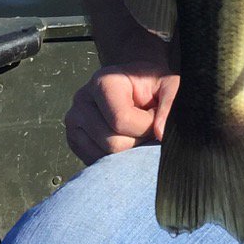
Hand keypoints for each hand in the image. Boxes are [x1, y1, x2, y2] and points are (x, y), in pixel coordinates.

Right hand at [64, 61, 179, 164]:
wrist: (135, 83)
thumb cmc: (151, 83)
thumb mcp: (168, 84)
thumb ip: (170, 103)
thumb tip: (160, 133)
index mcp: (103, 82)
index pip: (121, 120)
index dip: (146, 126)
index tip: (156, 115)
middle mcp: (82, 100)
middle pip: (112, 143)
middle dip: (138, 140)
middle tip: (147, 126)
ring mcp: (73, 121)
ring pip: (103, 156)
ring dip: (128, 150)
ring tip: (136, 131)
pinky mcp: (73, 139)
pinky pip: (96, 162)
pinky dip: (115, 158)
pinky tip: (125, 139)